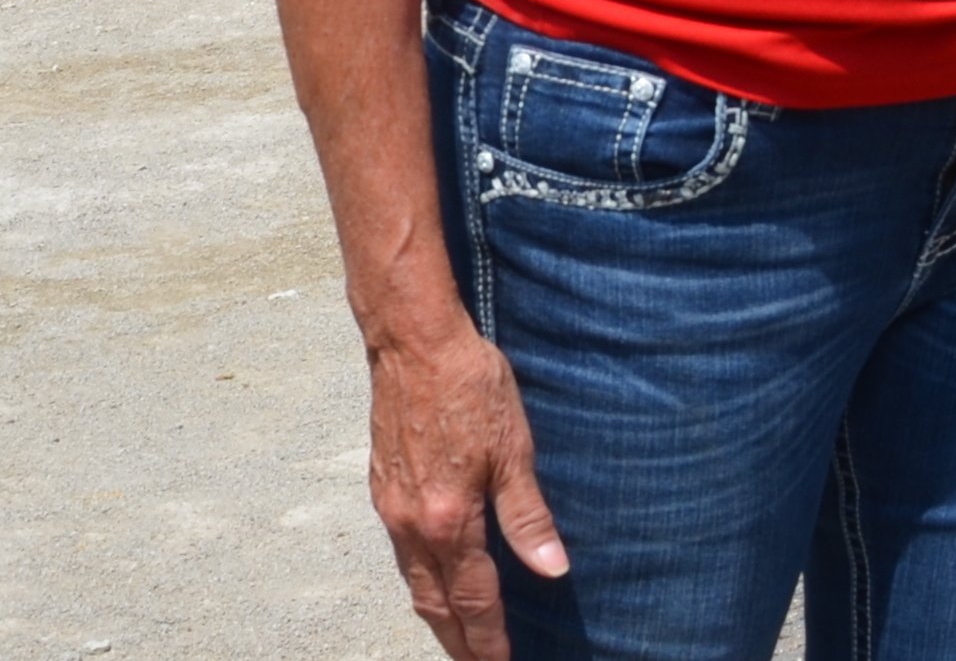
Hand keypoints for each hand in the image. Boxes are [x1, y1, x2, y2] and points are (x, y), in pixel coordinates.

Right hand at [367, 320, 566, 660]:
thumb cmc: (470, 386)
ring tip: (460, 636)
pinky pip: (402, 557)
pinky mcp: (383, 491)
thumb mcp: (513, 447)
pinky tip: (435, 579)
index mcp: (449, 521)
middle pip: (436, 605)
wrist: (413, 345)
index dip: (489, 639)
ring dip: (437, 616)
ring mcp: (391, 511)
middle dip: (459, 642)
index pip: (474, 600)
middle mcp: (412, 527)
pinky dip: (421, 582)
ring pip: (415, 584)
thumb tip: (552, 569)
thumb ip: (528, 515)